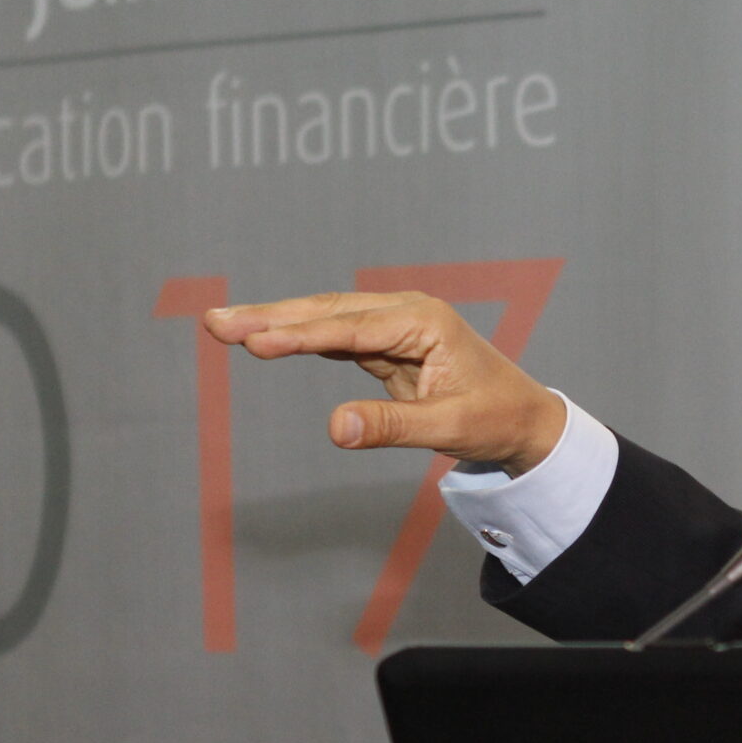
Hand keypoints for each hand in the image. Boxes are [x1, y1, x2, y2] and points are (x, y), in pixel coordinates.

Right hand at [202, 291, 567, 472]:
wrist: (526, 418)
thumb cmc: (496, 418)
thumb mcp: (448, 428)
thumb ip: (392, 426)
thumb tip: (335, 430)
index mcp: (425, 322)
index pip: (349, 328)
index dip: (297, 335)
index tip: (252, 341)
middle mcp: (407, 314)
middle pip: (328, 312)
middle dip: (270, 317)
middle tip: (215, 321)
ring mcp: (396, 326)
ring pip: (326, 321)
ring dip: (276, 323)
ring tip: (223, 326)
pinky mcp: (388, 344)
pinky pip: (336, 337)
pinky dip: (299, 337)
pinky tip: (263, 337)